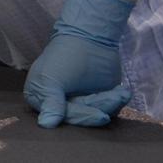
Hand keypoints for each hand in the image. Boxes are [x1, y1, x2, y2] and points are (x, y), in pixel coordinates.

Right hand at [24, 0, 134, 127]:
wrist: (90, 37)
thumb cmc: (64, 56)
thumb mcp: (51, 79)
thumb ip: (50, 102)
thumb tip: (45, 125)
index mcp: (41, 99)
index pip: (63, 117)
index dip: (81, 118)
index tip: (100, 115)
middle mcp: (59, 104)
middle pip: (82, 117)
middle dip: (99, 106)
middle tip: (113, 97)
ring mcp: (80, 102)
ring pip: (97, 113)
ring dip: (110, 102)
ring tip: (120, 92)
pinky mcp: (98, 99)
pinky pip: (109, 109)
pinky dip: (117, 100)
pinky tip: (122, 91)